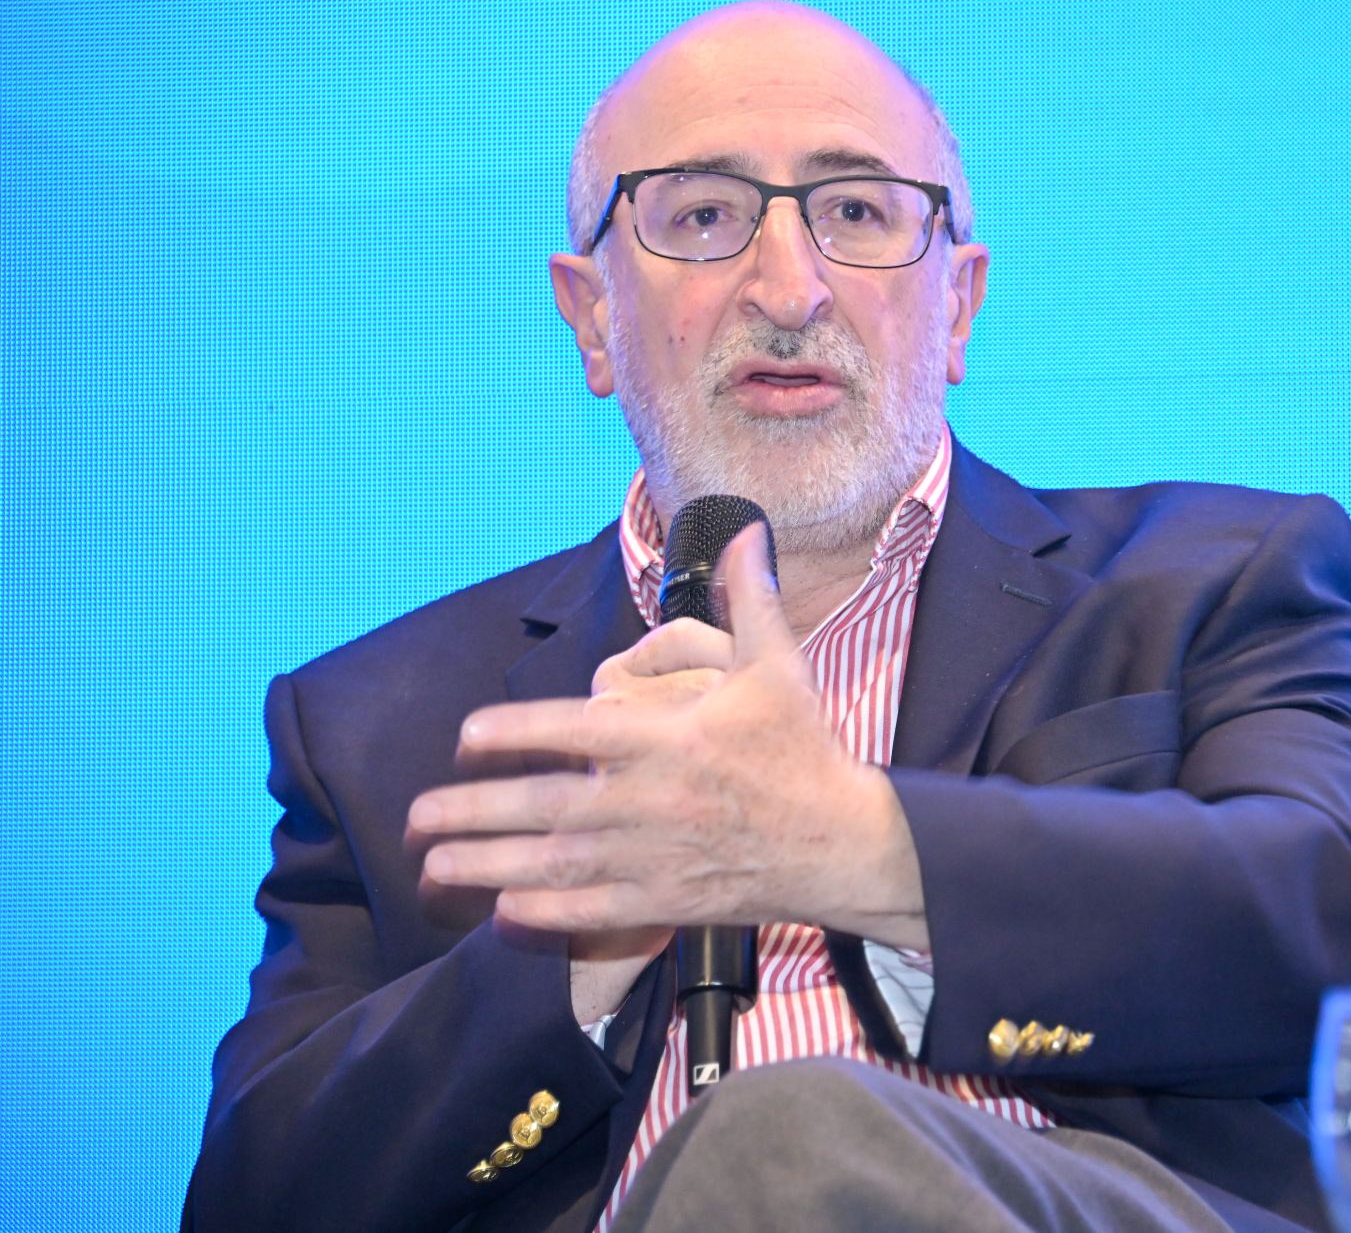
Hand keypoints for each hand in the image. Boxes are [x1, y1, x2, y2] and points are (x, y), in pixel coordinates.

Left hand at [408, 524, 928, 953]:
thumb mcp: (778, 666)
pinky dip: (542, 913)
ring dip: (485, 865)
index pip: (571, 730)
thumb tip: (740, 533)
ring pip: (552, 864)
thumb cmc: (804, 751)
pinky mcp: (665, 901)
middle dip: (470, 812)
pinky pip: (589, 912)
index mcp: (668, 739)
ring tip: (432, 866)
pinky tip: (502, 908)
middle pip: (541, 806)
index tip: (466, 736)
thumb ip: (749, 599)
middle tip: (416, 815)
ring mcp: (653, 857)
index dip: (511, 731)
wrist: (840, 842)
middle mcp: (650, 800)